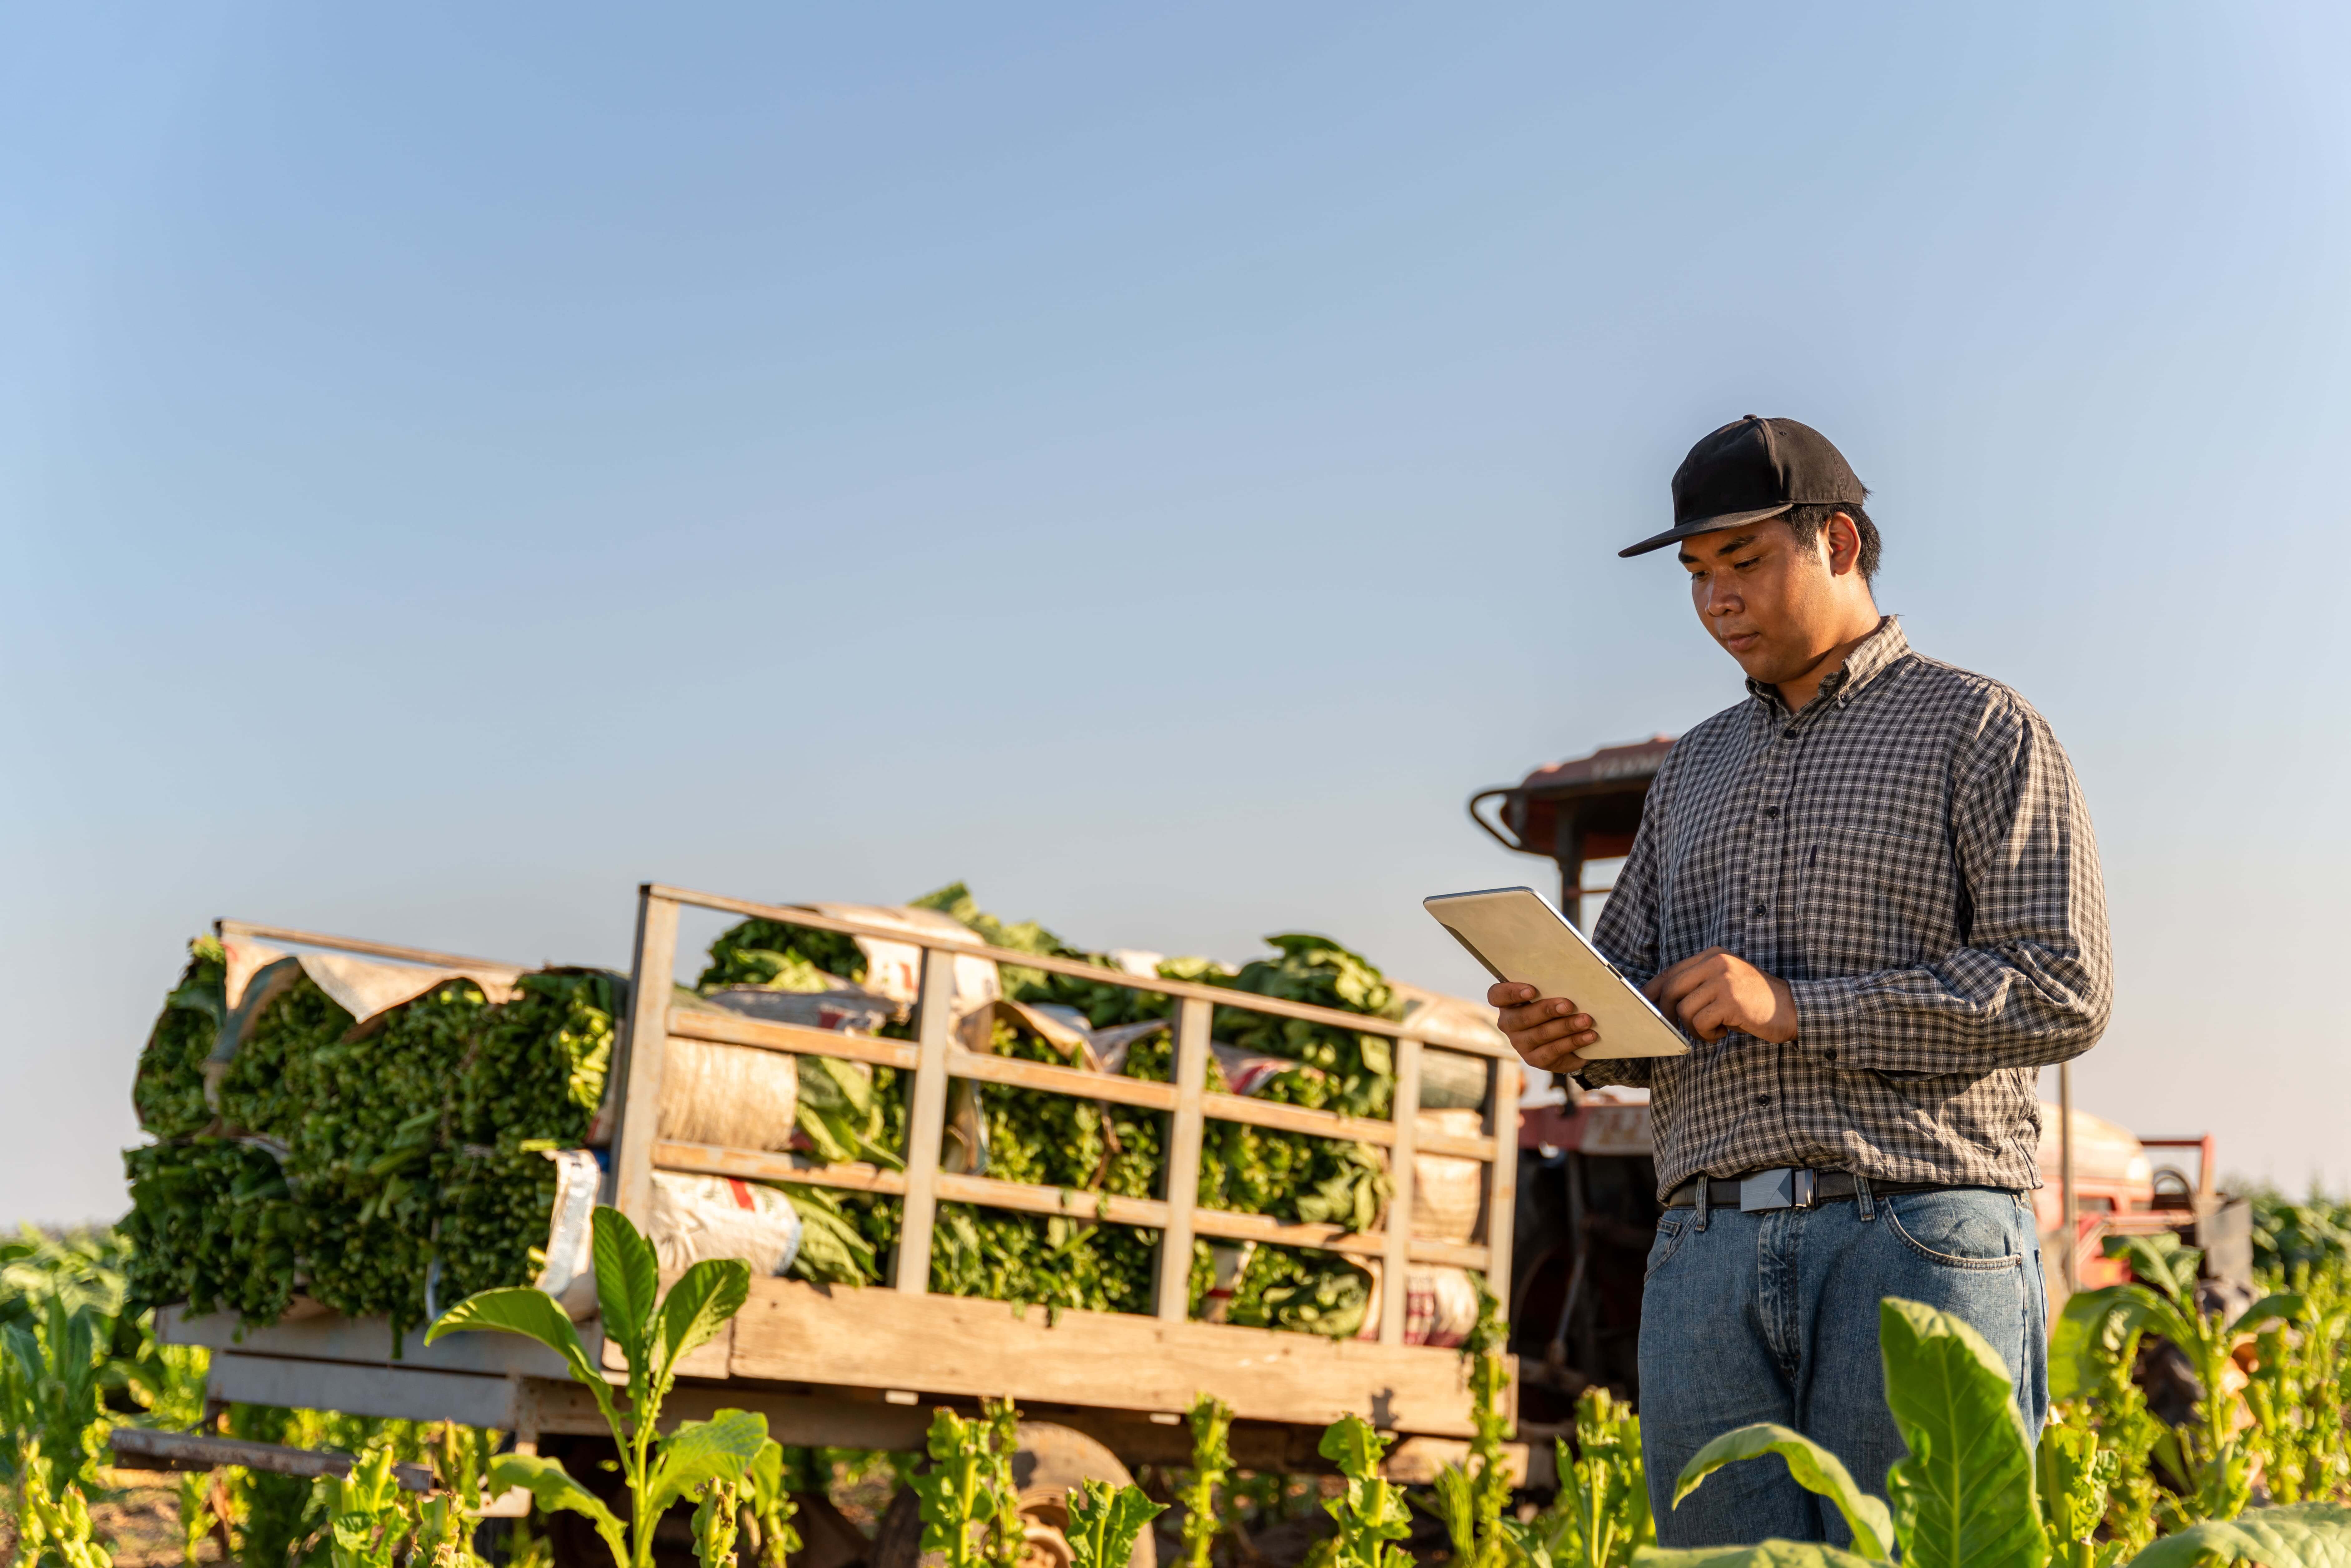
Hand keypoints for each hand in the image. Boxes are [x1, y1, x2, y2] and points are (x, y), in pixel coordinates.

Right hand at [1488, 981, 1597, 1072]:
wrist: (1562, 1039)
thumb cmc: (1553, 1008)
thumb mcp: (1549, 996)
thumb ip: (1551, 989)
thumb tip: (1572, 983)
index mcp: (1507, 1004)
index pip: (1497, 995)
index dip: (1512, 992)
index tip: (1532, 990)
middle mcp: (1508, 1024)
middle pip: (1522, 1017)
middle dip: (1547, 1010)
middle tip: (1569, 1005)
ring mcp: (1520, 1044)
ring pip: (1541, 1034)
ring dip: (1566, 1026)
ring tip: (1586, 1020)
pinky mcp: (1535, 1059)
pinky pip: (1554, 1051)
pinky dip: (1574, 1042)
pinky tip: (1589, 1036)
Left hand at [1644, 947, 1796, 1043]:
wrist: (1795, 1009)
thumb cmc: (1755, 1003)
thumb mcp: (1725, 985)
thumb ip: (1698, 986)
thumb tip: (1661, 1002)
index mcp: (1713, 955)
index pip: (1671, 971)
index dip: (1653, 990)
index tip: (1643, 1006)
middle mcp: (1717, 962)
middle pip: (1672, 989)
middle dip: (1667, 1014)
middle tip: (1675, 1029)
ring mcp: (1724, 980)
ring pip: (1683, 1009)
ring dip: (1692, 1029)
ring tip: (1710, 1032)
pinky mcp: (1730, 1000)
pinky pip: (1700, 1022)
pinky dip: (1706, 1034)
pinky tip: (1723, 1033)